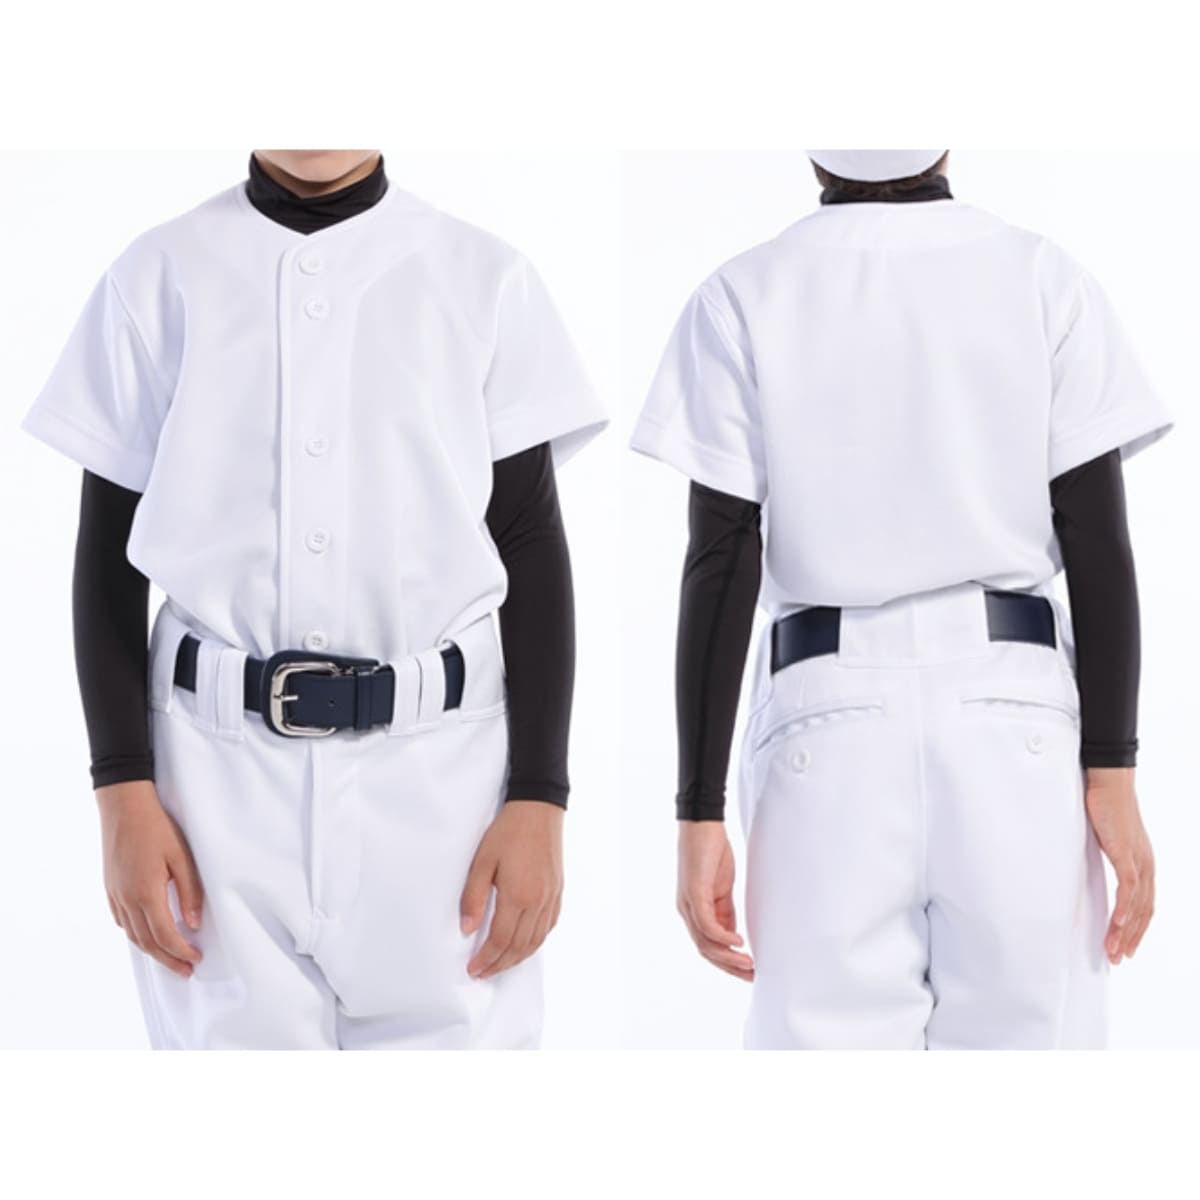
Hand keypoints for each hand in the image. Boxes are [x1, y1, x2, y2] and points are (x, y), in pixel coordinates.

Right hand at [97, 780, 203, 978]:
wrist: (123, 807)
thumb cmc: (157, 828)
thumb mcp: (181, 857)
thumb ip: (189, 892)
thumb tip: (193, 923)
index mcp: (146, 894)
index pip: (166, 935)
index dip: (181, 951)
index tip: (196, 959)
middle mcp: (127, 900)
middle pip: (147, 942)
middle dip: (168, 959)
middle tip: (186, 971)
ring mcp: (115, 895)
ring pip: (132, 935)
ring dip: (151, 950)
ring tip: (169, 959)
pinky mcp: (110, 888)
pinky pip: (122, 921)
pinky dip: (136, 934)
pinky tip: (146, 935)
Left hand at [459, 800, 563, 979]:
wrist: (538, 809)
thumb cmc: (508, 831)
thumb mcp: (482, 861)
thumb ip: (473, 897)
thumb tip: (468, 929)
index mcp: (519, 895)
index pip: (501, 940)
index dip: (486, 959)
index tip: (474, 969)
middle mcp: (539, 901)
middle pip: (520, 946)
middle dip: (500, 964)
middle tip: (483, 973)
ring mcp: (551, 897)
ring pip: (536, 940)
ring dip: (517, 958)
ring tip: (500, 964)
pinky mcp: (558, 891)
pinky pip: (548, 926)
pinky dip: (535, 942)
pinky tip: (525, 944)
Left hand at [677, 821, 753, 980]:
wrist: (702, 824)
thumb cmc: (711, 852)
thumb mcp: (722, 888)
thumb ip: (725, 912)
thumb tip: (733, 935)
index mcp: (694, 910)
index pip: (707, 945)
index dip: (727, 961)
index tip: (747, 970)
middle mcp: (686, 910)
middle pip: (705, 950)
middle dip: (729, 966)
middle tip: (751, 976)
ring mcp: (688, 903)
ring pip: (705, 942)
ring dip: (728, 957)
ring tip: (748, 965)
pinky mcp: (694, 893)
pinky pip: (707, 925)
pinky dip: (723, 937)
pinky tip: (738, 943)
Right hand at [1085, 767, 1154, 963]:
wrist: (1108, 781)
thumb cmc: (1103, 804)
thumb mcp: (1104, 837)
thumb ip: (1104, 855)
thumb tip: (1090, 868)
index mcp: (1142, 863)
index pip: (1144, 905)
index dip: (1136, 929)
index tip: (1124, 946)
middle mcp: (1146, 865)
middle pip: (1144, 912)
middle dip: (1131, 939)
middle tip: (1118, 958)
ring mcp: (1138, 860)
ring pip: (1137, 905)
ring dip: (1125, 931)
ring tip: (1114, 950)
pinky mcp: (1127, 853)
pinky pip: (1129, 888)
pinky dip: (1125, 909)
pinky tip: (1118, 924)